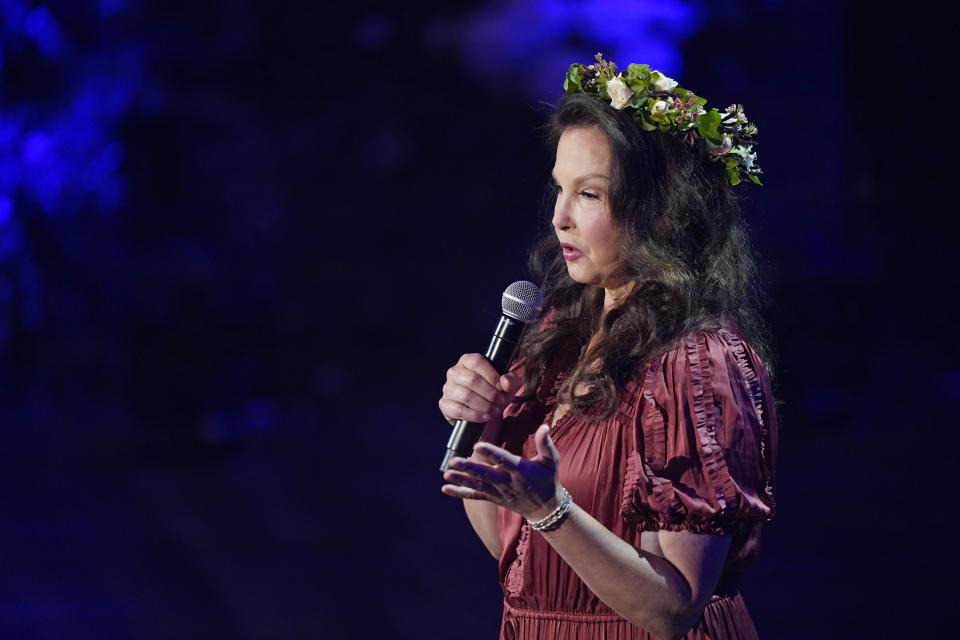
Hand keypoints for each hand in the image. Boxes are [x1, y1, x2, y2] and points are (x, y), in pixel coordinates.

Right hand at [438, 353, 520, 425]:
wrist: (485, 412)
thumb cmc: (495, 393)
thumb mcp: (507, 385)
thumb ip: (511, 380)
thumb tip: (505, 381)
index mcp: (467, 361)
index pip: (476, 361)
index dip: (491, 375)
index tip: (501, 387)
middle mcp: (454, 372)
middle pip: (471, 379)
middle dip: (490, 393)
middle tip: (500, 401)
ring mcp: (448, 388)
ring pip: (465, 395)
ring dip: (484, 405)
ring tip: (494, 410)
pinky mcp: (444, 404)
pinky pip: (458, 410)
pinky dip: (474, 415)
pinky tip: (485, 417)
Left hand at [441, 424, 563, 520]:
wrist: (546, 509)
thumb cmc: (548, 480)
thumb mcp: (551, 461)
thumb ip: (545, 444)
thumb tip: (543, 426)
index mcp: (520, 470)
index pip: (504, 460)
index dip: (491, 453)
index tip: (478, 445)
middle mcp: (507, 482)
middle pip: (486, 475)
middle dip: (469, 468)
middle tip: (454, 461)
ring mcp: (499, 492)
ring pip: (478, 486)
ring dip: (461, 480)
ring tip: (446, 475)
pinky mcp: (494, 498)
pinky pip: (475, 496)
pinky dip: (460, 493)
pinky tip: (445, 489)